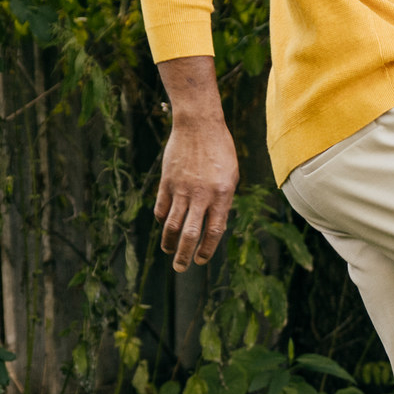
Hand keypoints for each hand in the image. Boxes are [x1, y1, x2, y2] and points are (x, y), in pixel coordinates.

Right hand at [153, 57, 238, 269]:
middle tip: (181, 268)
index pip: (214, 231)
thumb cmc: (220, 150)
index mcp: (221, 195)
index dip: (207, 249)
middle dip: (184, 255)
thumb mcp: (231, 175)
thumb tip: (215, 224)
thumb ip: (223, 201)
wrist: (199, 125)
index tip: (201, 260)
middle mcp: (201, 195)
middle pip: (190, 234)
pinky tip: (165, 225)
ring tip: (170, 252)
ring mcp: (181, 189)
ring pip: (171, 225)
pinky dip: (162, 220)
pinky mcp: (166, 182)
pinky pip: (162, 207)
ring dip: (169, 242)